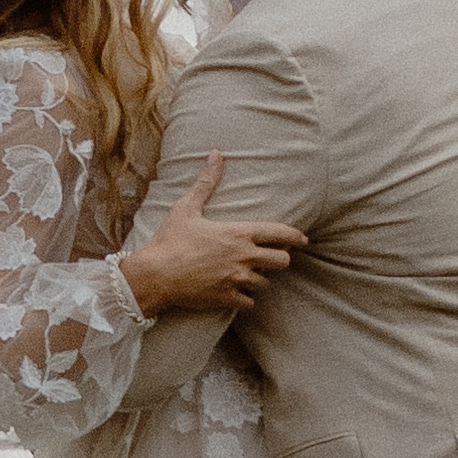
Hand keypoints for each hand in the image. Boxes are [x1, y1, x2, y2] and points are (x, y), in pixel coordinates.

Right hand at [122, 151, 304, 318]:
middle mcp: (244, 257)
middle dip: (279, 259)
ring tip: (248, 274)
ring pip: (265, 283)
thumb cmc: (170, 240)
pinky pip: (249, 303)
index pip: (281, 234)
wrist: (154, 275)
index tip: (303, 239)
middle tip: (271, 258)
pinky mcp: (227, 299)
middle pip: (283, 261)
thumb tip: (216, 154)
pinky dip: (244, 299)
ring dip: (259, 279)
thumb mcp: (187, 207)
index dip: (296, 236)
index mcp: (239, 233)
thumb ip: (206, 182)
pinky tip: (235, 292)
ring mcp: (237, 280)